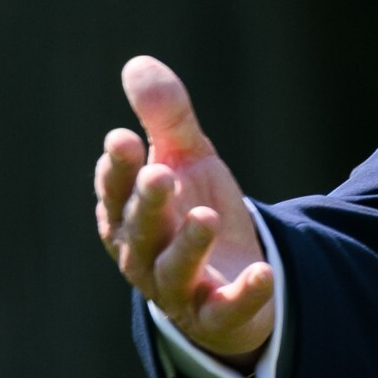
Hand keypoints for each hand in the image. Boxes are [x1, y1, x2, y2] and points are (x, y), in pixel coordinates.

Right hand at [92, 56, 274, 366]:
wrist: (228, 276)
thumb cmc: (194, 210)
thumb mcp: (187, 159)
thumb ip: (166, 117)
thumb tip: (138, 63)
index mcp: (128, 216)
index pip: (115, 191)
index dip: (116, 169)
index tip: (122, 138)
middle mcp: (143, 255)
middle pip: (140, 230)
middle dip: (148, 203)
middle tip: (160, 174)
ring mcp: (178, 289)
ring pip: (175, 271)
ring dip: (188, 246)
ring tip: (206, 217)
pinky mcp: (216, 315)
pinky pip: (225, 309)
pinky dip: (242, 294)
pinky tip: (262, 274)